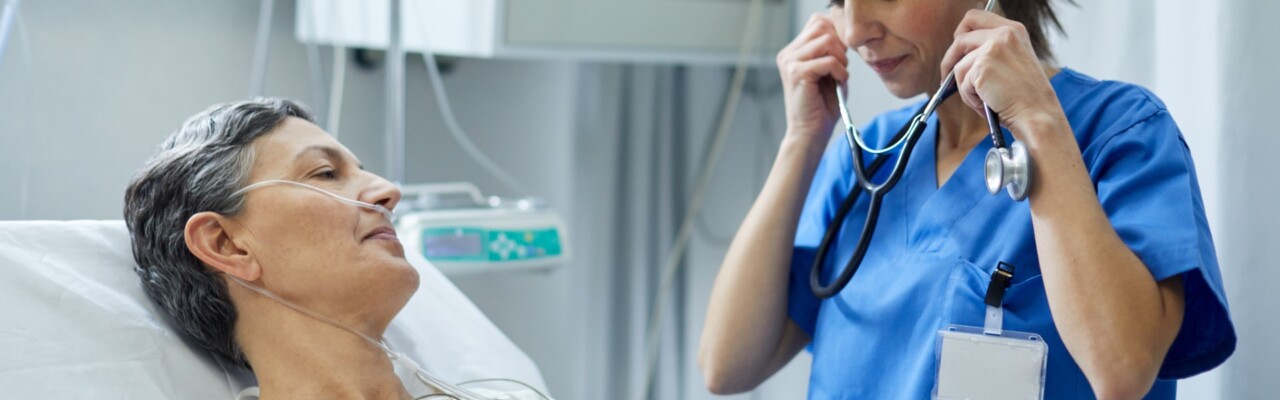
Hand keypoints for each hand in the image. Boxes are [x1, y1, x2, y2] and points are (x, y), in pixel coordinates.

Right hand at [777, 13, 848, 145]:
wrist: (810, 133)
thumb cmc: (821, 106)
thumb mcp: (830, 72)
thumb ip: (833, 51)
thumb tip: (842, 34)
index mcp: (793, 51)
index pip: (817, 22)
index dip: (835, 34)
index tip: (841, 56)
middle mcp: (788, 54)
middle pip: (822, 27)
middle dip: (839, 45)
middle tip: (841, 67)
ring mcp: (790, 62)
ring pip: (826, 40)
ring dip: (841, 58)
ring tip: (839, 75)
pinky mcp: (797, 73)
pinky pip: (829, 61)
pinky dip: (840, 71)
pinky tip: (839, 82)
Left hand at [940, 10, 1065, 141]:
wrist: (1037, 113)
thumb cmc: (1026, 95)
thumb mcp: (1014, 60)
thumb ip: (993, 50)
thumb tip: (961, 54)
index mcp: (1013, 29)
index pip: (975, 17)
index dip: (961, 32)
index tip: (957, 49)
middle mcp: (1004, 33)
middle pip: (960, 39)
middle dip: (950, 60)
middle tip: (948, 77)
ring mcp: (992, 48)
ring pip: (959, 66)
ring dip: (965, 87)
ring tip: (984, 99)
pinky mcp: (982, 67)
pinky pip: (962, 83)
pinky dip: (969, 98)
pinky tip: (986, 103)